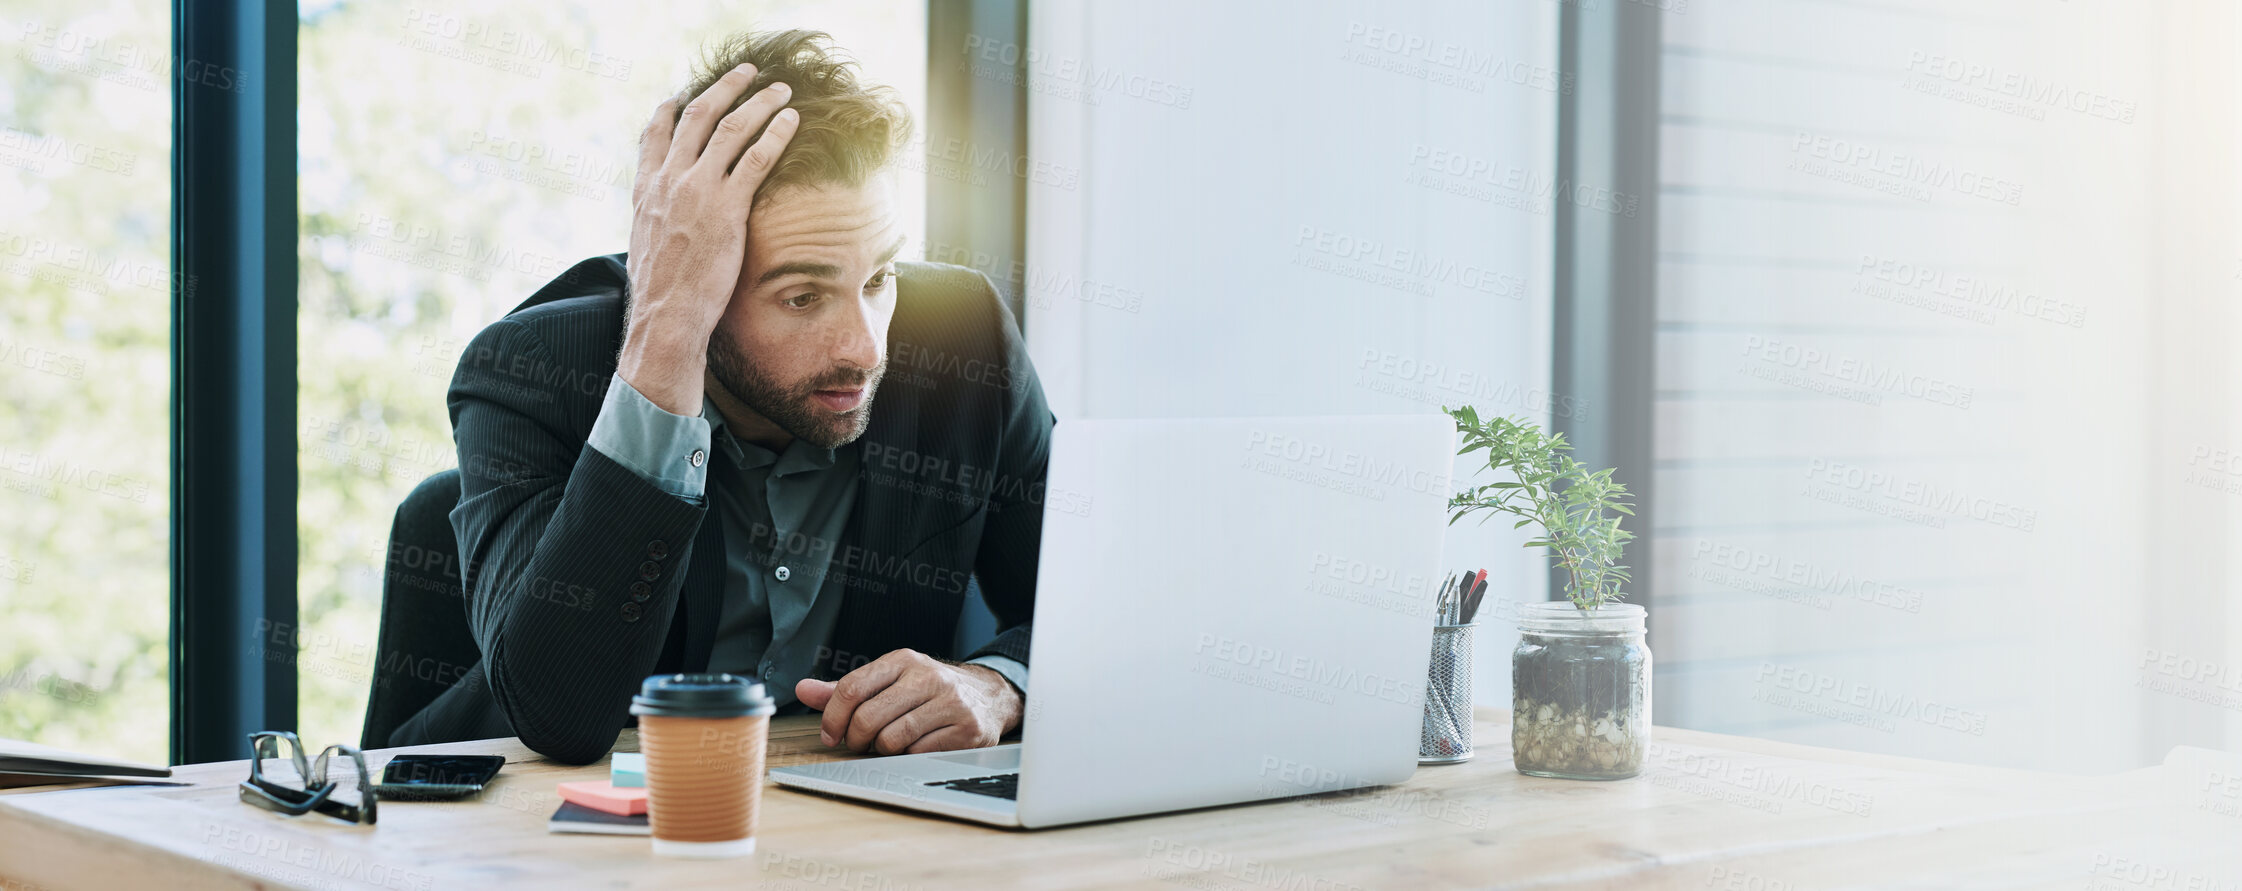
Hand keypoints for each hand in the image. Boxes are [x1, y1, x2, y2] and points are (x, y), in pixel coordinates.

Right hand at [618, 63, 799, 414]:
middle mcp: (669, 181)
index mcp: (646, 191)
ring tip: (780, 88)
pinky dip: (776, 132)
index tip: (685, 93)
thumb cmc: (660, 297)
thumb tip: (664, 229)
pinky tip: (792, 120)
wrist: (665, 320)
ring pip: (731, 128)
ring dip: (759, 102)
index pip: (654, 134)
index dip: (672, 108)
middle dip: (725, 88)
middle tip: (746, 72)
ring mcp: (698, 190)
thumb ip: (656, 226)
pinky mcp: (727, 207)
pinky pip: (757, 157)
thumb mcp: (646, 250)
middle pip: (697, 116)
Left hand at [795, 650, 1023, 754]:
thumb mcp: (889, 681)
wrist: (987, 696)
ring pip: (892, 741)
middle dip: (857, 739)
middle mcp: (928, 677)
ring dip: (885, 750)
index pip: (852, 688)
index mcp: (903, 660)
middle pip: (868, 719)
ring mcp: (950, 704)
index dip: (833, 718)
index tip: (830, 735)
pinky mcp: (967, 731)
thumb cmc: (928, 691)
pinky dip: (911, 757)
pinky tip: (919, 746)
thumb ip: (845, 689)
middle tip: (861, 742)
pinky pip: (919, 755)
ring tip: (894, 742)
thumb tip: (803, 690)